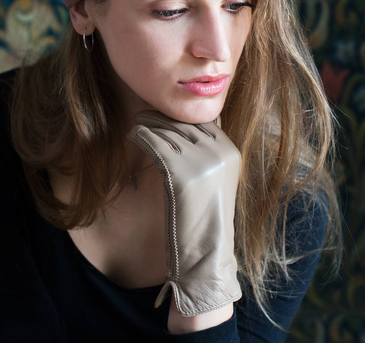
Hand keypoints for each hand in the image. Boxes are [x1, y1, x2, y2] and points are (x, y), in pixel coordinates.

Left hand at [127, 110, 241, 317]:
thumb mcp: (217, 176)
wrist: (207, 251)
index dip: (180, 116)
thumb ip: (208, 150)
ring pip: (166, 131)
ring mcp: (199, 160)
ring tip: (137, 124)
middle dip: (162, 116)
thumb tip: (187, 125)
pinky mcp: (179, 171)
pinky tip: (133, 135)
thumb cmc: (207, 215)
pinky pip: (154, 143)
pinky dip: (141, 136)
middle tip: (144, 114)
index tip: (165, 113)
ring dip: (148, 124)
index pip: (202, 120)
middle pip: (183, 123)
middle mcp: (218, 151)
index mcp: (230, 150)